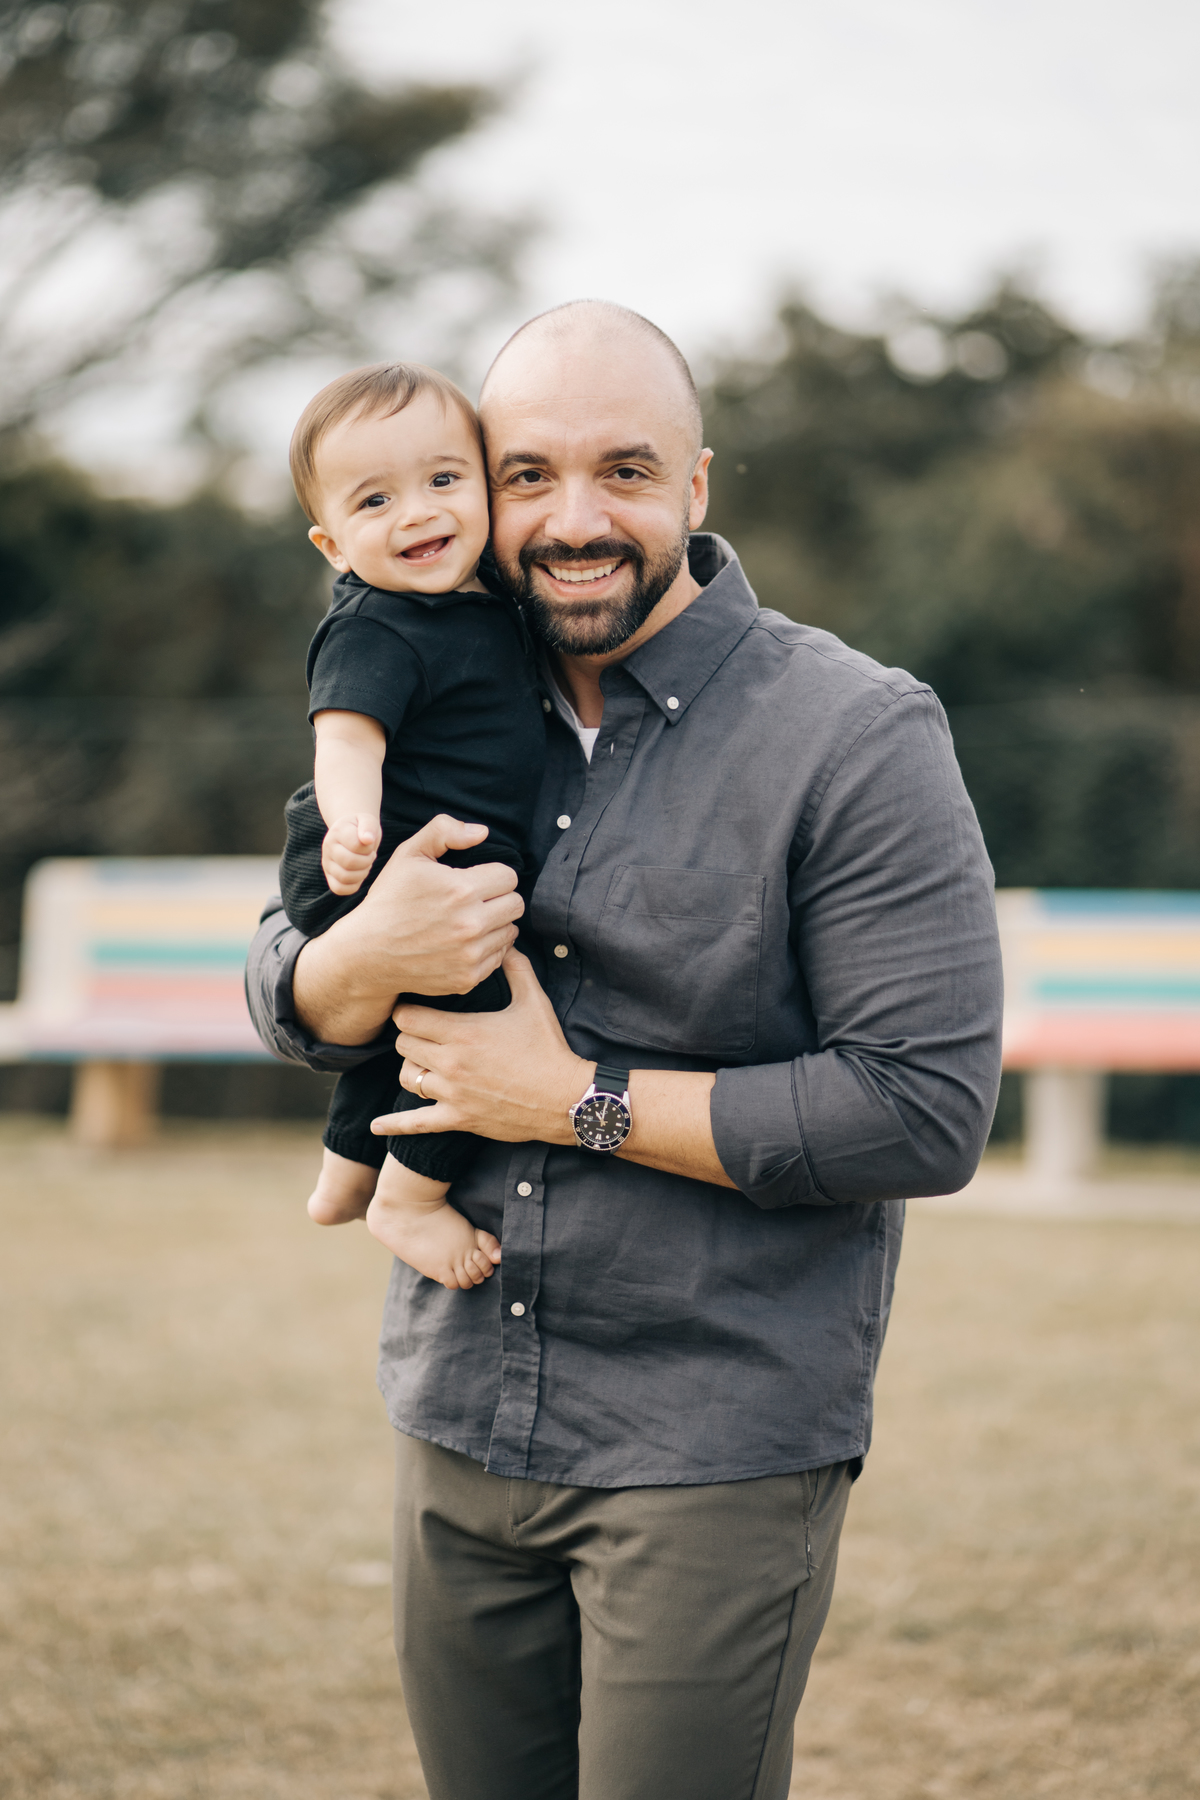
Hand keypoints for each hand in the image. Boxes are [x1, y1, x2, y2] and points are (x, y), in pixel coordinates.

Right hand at [292, 814, 524, 1045]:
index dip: (493, 874)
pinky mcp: (468, 978)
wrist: (367, 953)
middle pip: (516, 904)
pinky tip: (465, 941)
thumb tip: (483, 832)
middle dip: (500, 897)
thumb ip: (445, 831)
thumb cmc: (389, 899)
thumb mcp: (409, 854)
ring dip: (496, 923)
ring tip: (470, 920)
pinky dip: (488, 948)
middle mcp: (471, 924)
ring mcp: (470, 954)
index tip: (477, 879)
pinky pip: (499, 958)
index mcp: (461, 889)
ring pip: (511, 931)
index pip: (509, 877)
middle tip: (478, 899)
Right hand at [321, 813, 381, 894]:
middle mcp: (328, 847)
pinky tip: (359, 874)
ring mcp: (327, 863)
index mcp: (336, 831)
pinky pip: (339, 889)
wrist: (353, 833)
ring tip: (365, 864)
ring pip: (344, 877)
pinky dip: (353, 886)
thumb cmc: (362, 828)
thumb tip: (368, 840)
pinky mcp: (329, 876)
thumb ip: (369, 826)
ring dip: (362, 873)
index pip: (355, 845)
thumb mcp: (368, 820)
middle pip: (349, 862)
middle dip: (367, 861)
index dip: (368, 847)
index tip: (370, 844)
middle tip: (370, 856)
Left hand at [371, 950, 591, 1145]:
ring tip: (424, 1062)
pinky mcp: (459, 1119)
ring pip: (407, 1078)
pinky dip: (394, 1125)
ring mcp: (453, 1094)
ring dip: (412, 1068)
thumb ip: (516, 968)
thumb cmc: (549, 1048)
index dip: (406, 1010)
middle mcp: (451, 1063)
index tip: (413, 1007)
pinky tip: (376, 1126)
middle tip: (421, 1032)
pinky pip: (417, 1124)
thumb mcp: (534, 1002)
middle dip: (409, 1036)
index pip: (408, 1017)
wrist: (566, 1098)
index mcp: (463, 1032)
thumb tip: (507, 941)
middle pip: (403, 1045)